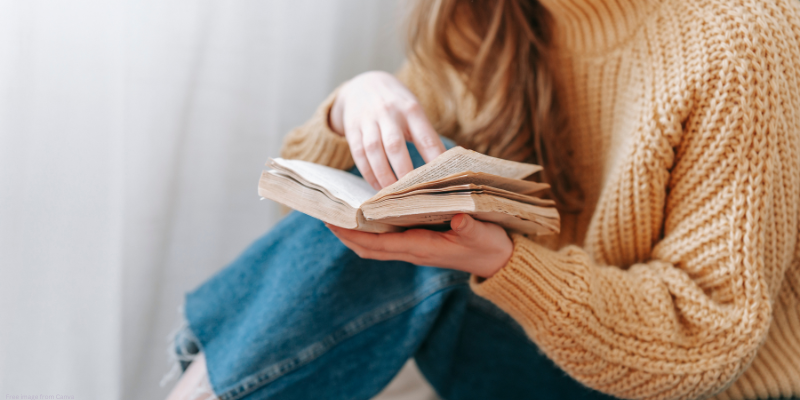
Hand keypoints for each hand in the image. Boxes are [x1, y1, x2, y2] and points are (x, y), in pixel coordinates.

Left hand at [327, 214, 512, 277]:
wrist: (499, 262)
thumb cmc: (489, 245)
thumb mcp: (482, 233)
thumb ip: (468, 226)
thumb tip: (457, 217)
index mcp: (422, 247)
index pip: (379, 244)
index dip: (354, 234)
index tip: (333, 221)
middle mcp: (413, 251)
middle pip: (369, 247)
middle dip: (346, 234)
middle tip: (325, 215)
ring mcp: (414, 249)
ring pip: (375, 245)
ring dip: (355, 234)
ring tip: (338, 215)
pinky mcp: (419, 245)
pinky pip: (387, 241)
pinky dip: (371, 232)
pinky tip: (366, 216)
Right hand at [330, 71, 445, 189]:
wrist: (364, 84)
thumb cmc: (397, 104)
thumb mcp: (414, 110)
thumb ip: (426, 134)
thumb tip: (445, 165)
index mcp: (411, 109)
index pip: (425, 136)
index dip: (434, 158)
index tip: (442, 179)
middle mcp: (389, 113)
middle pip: (395, 145)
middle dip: (404, 171)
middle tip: (412, 192)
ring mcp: (368, 120)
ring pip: (374, 151)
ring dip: (383, 175)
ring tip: (392, 194)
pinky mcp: (352, 128)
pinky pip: (358, 154)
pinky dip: (368, 173)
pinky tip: (376, 186)